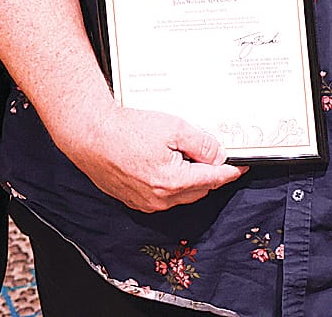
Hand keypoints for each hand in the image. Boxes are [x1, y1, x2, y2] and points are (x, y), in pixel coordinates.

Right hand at [54, 106, 244, 212]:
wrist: (89, 135)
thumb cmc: (127, 129)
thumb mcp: (173, 127)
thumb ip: (201, 143)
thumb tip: (219, 155)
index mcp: (174, 182)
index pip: (212, 179)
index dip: (229, 171)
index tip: (242, 166)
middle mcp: (160, 199)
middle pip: (198, 189)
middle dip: (209, 174)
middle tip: (212, 154)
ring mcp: (145, 203)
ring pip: (181, 195)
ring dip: (189, 180)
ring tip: (185, 156)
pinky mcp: (133, 200)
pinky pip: (162, 197)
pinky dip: (171, 184)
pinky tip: (165, 164)